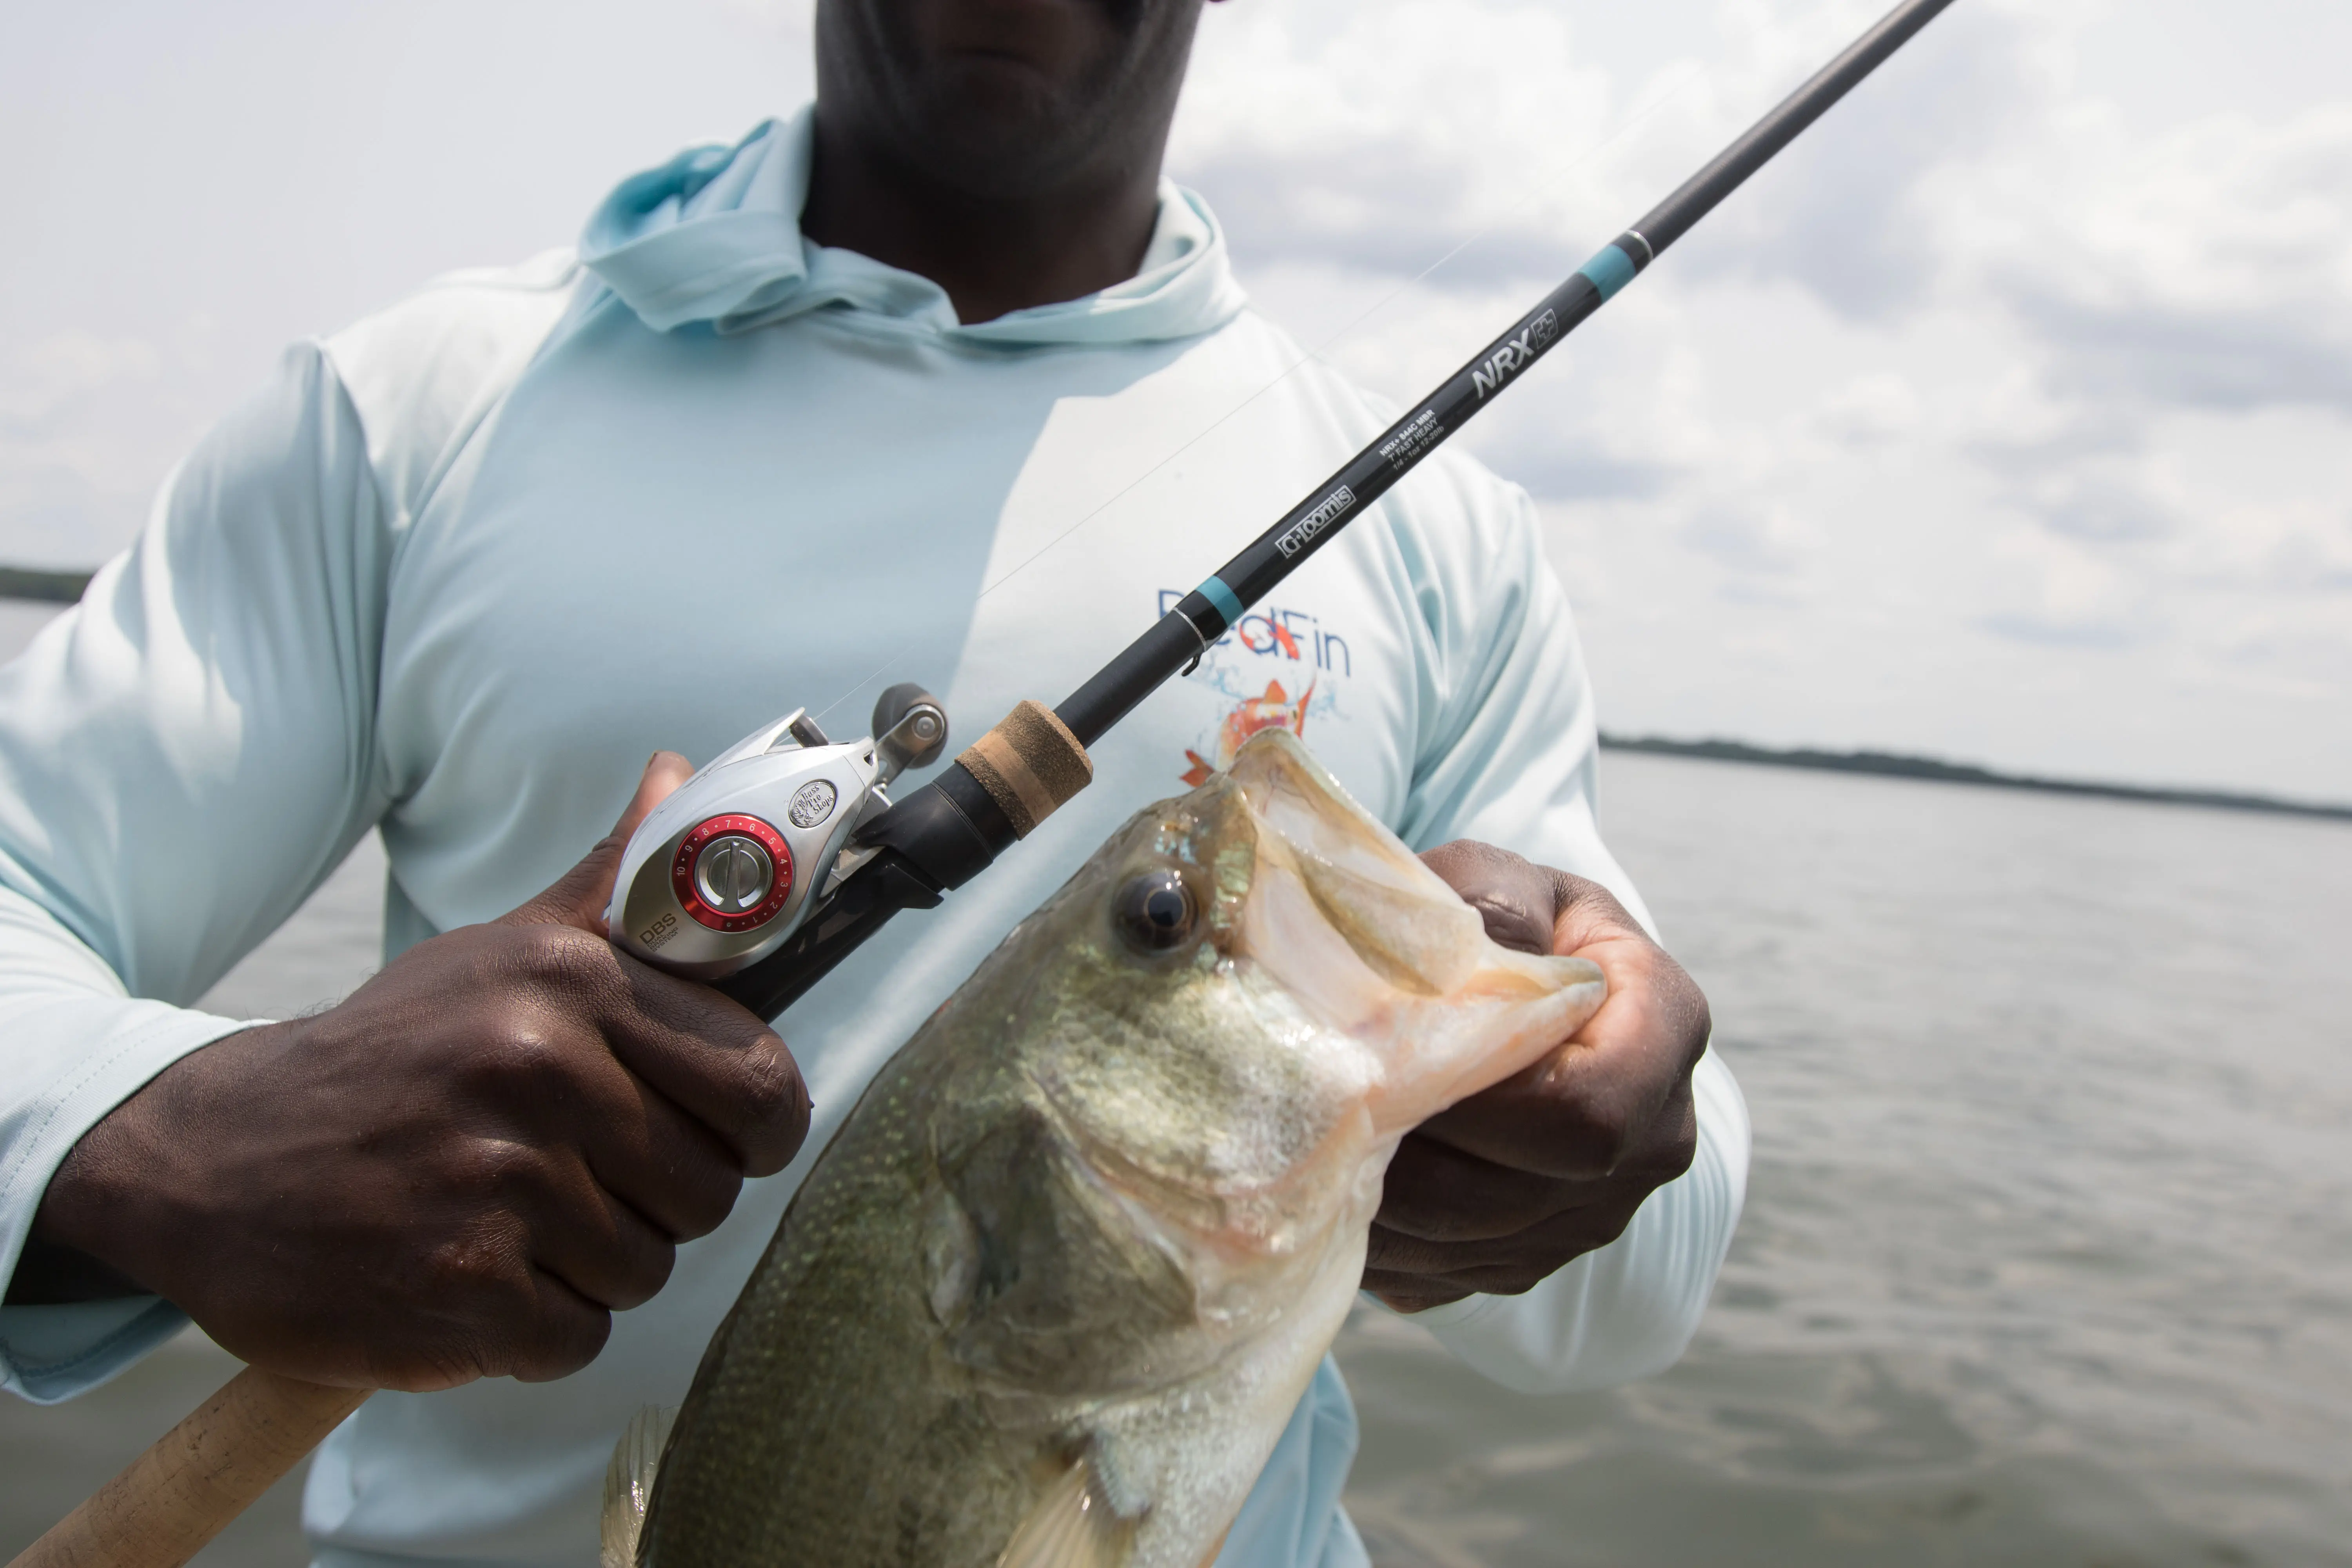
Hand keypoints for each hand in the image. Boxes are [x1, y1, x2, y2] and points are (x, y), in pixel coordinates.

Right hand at [31, 754, 810, 1390]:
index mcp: (568, 983)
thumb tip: (687, 774)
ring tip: (511, 1219)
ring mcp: (497, 1184)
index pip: (758, 1083)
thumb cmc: (395, 1056)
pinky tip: (474, 1274)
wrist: (218, 1156)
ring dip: (592, 1264)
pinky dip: (536, 1326)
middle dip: (661, 1200)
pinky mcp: (459, 1288)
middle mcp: (537, 1070)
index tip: (715, 1133)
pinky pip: (577, 1336)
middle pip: (710, 1189)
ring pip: (646, 1268)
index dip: (755, 1126)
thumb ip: (614, 881)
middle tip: (580, 1178)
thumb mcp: (500, 953)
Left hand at [1363, 841, 1710, 1312]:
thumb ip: (1494, 901)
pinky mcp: (1542, 1257)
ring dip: (1383, 1211)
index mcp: (1667, 1030)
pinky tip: (1336, 1198)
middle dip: (1411, 1159)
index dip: (1480, 1107)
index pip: (1584, 1110)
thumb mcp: (1502, 881)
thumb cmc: (1508, 922)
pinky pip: (1455, 1277)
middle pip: (1522, 1191)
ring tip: (1312, 1157)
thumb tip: (1487, 949)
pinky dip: (1387, 1249)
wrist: (1527, 990)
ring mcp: (1603, 1211)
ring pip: (1477, 1243)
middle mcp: (1658, 1136)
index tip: (1387, 1069)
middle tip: (1324, 1117)